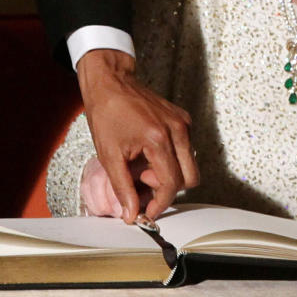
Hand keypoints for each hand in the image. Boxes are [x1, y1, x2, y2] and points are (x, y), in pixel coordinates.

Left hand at [76, 49, 198, 222]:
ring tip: (142, 166)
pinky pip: (185, 150)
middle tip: (143, 183)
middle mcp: (177, 129)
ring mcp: (182, 123)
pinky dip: (171, 159)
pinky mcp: (182, 119)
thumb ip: (123, 188)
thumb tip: (130, 214)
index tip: (146, 212)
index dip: (159, 204)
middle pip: (190, 179)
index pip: (171, 184)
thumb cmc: (107, 113)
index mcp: (159, 138)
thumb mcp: (109, 155)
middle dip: (168, 189)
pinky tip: (148, 154)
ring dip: (169, 174)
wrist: (110, 83)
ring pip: (190, 166)